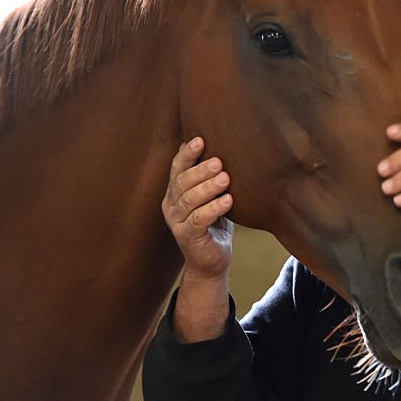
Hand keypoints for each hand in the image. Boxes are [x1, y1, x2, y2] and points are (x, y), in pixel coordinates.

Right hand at [161, 137, 233, 280]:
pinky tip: (229, 201)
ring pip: (190, 200)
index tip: (200, 139)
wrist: (212, 260)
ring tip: (226, 179)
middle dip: (200, 170)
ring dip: (208, 187)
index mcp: (175, 191)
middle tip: (219, 161)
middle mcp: (171, 205)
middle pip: (182, 182)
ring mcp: (176, 222)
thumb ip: (212, 176)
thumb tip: (224, 144)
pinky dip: (213, 208)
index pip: (177, 168)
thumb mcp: (213, 196)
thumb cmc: (216, 222)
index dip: (187, 153)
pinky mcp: (186, 238)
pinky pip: (199, 220)